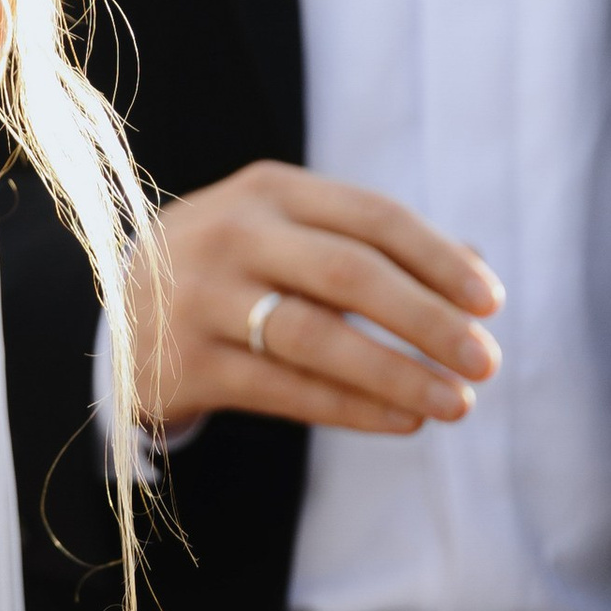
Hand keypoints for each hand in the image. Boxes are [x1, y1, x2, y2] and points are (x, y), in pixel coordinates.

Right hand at [131, 162, 502, 437]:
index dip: (438, 259)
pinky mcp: (185, 363)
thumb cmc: (235, 269)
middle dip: (428, 320)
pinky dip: (352, 407)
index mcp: (270, 190)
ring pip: (316, 336)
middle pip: (348, 273)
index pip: (372, 218)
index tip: (491, 302)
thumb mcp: (289, 234)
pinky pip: (284, 390)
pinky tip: (402, 420)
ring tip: (456, 403)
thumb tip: (477, 267)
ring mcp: (201, 298)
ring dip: (397, 373)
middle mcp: (231, 234)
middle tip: (487, 361)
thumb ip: (371, 245)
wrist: (119, 313)